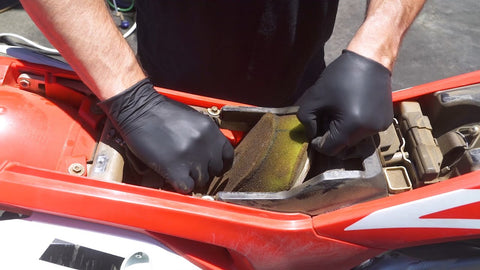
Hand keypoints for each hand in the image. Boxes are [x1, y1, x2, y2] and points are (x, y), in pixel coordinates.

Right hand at [99, 79, 233, 193]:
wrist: (138, 109)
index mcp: (210, 130)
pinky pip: (187, 188)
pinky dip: (180, 186)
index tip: (212, 166)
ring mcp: (191, 157)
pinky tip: (173, 178)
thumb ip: (205, 135)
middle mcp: (205, 144)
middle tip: (190, 168)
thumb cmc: (161, 112)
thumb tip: (209, 153)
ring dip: (191, 179)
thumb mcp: (193, 118)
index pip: (228, 156)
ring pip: (201, 181)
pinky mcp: (175, 168)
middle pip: (215, 171)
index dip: (220, 163)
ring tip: (179, 171)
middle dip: (204, 171)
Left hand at [297, 50, 392, 155]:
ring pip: (354, 140)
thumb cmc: (340, 76)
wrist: (370, 59)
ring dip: (343, 131)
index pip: (330, 149)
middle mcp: (369, 131)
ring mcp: (380, 127)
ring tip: (339, 111)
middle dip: (331, 134)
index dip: (317, 141)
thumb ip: (306, 120)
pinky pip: (365, 132)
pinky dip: (355, 126)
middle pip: (342, 146)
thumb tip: (312, 134)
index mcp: (352, 128)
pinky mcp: (385, 121)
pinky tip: (351, 109)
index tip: (314, 127)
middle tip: (326, 115)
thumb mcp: (315, 98)